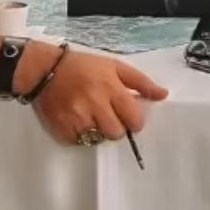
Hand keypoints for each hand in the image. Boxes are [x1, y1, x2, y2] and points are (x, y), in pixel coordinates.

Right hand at [34, 51, 167, 144]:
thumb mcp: (115, 66)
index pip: (135, 118)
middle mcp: (95, 104)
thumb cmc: (84, 67)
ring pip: (99, 139)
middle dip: (116, 127)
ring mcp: (77, 118)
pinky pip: (80, 142)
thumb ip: (141, 82)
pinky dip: (81, 135)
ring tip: (91, 116)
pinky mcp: (63, 129)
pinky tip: (76, 120)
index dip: (134, 120)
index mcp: (111, 88)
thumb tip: (163, 95)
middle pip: (117, 133)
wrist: (45, 70)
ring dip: (98, 131)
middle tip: (107, 115)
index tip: (128, 115)